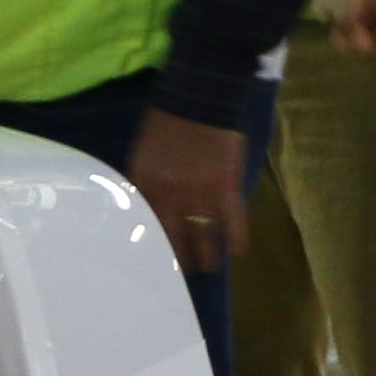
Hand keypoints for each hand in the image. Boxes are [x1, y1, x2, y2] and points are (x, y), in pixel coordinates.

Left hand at [125, 108, 248, 278]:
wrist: (198, 100)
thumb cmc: (165, 124)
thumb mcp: (141, 155)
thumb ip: (142, 184)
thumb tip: (139, 210)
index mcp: (146, 187)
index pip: (145, 228)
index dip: (150, 249)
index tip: (151, 264)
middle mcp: (171, 197)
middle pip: (174, 240)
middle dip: (178, 261)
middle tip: (180, 275)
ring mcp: (200, 195)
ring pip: (204, 238)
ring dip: (207, 257)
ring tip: (208, 268)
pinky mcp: (226, 189)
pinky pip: (233, 223)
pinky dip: (235, 239)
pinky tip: (236, 253)